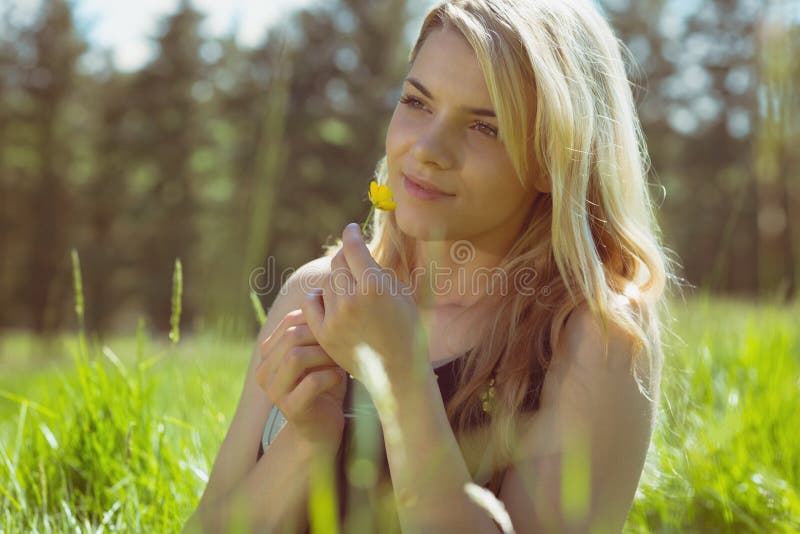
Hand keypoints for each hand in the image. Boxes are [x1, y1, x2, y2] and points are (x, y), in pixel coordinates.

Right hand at [255, 309, 347, 448]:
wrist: (323, 426)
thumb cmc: (325, 383)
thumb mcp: (319, 352)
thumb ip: (316, 329)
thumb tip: (328, 293)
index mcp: (268, 353)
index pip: (289, 322)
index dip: (317, 319)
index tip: (340, 326)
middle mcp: (265, 371)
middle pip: (291, 337)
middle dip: (322, 336)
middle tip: (345, 341)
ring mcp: (275, 392)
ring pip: (296, 357)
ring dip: (325, 355)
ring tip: (341, 359)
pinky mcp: (291, 410)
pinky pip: (312, 383)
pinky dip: (331, 376)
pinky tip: (340, 377)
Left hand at [301, 223, 428, 384]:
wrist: (398, 373)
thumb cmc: (406, 329)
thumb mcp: (401, 293)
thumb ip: (379, 268)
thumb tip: (360, 247)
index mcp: (375, 286)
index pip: (353, 246)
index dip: (352, 234)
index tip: (352, 229)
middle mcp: (352, 299)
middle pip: (338, 263)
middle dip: (346, 257)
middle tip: (353, 258)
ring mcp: (335, 318)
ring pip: (327, 283)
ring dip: (337, 280)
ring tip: (349, 286)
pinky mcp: (324, 333)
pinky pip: (312, 302)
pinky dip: (319, 297)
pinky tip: (330, 299)